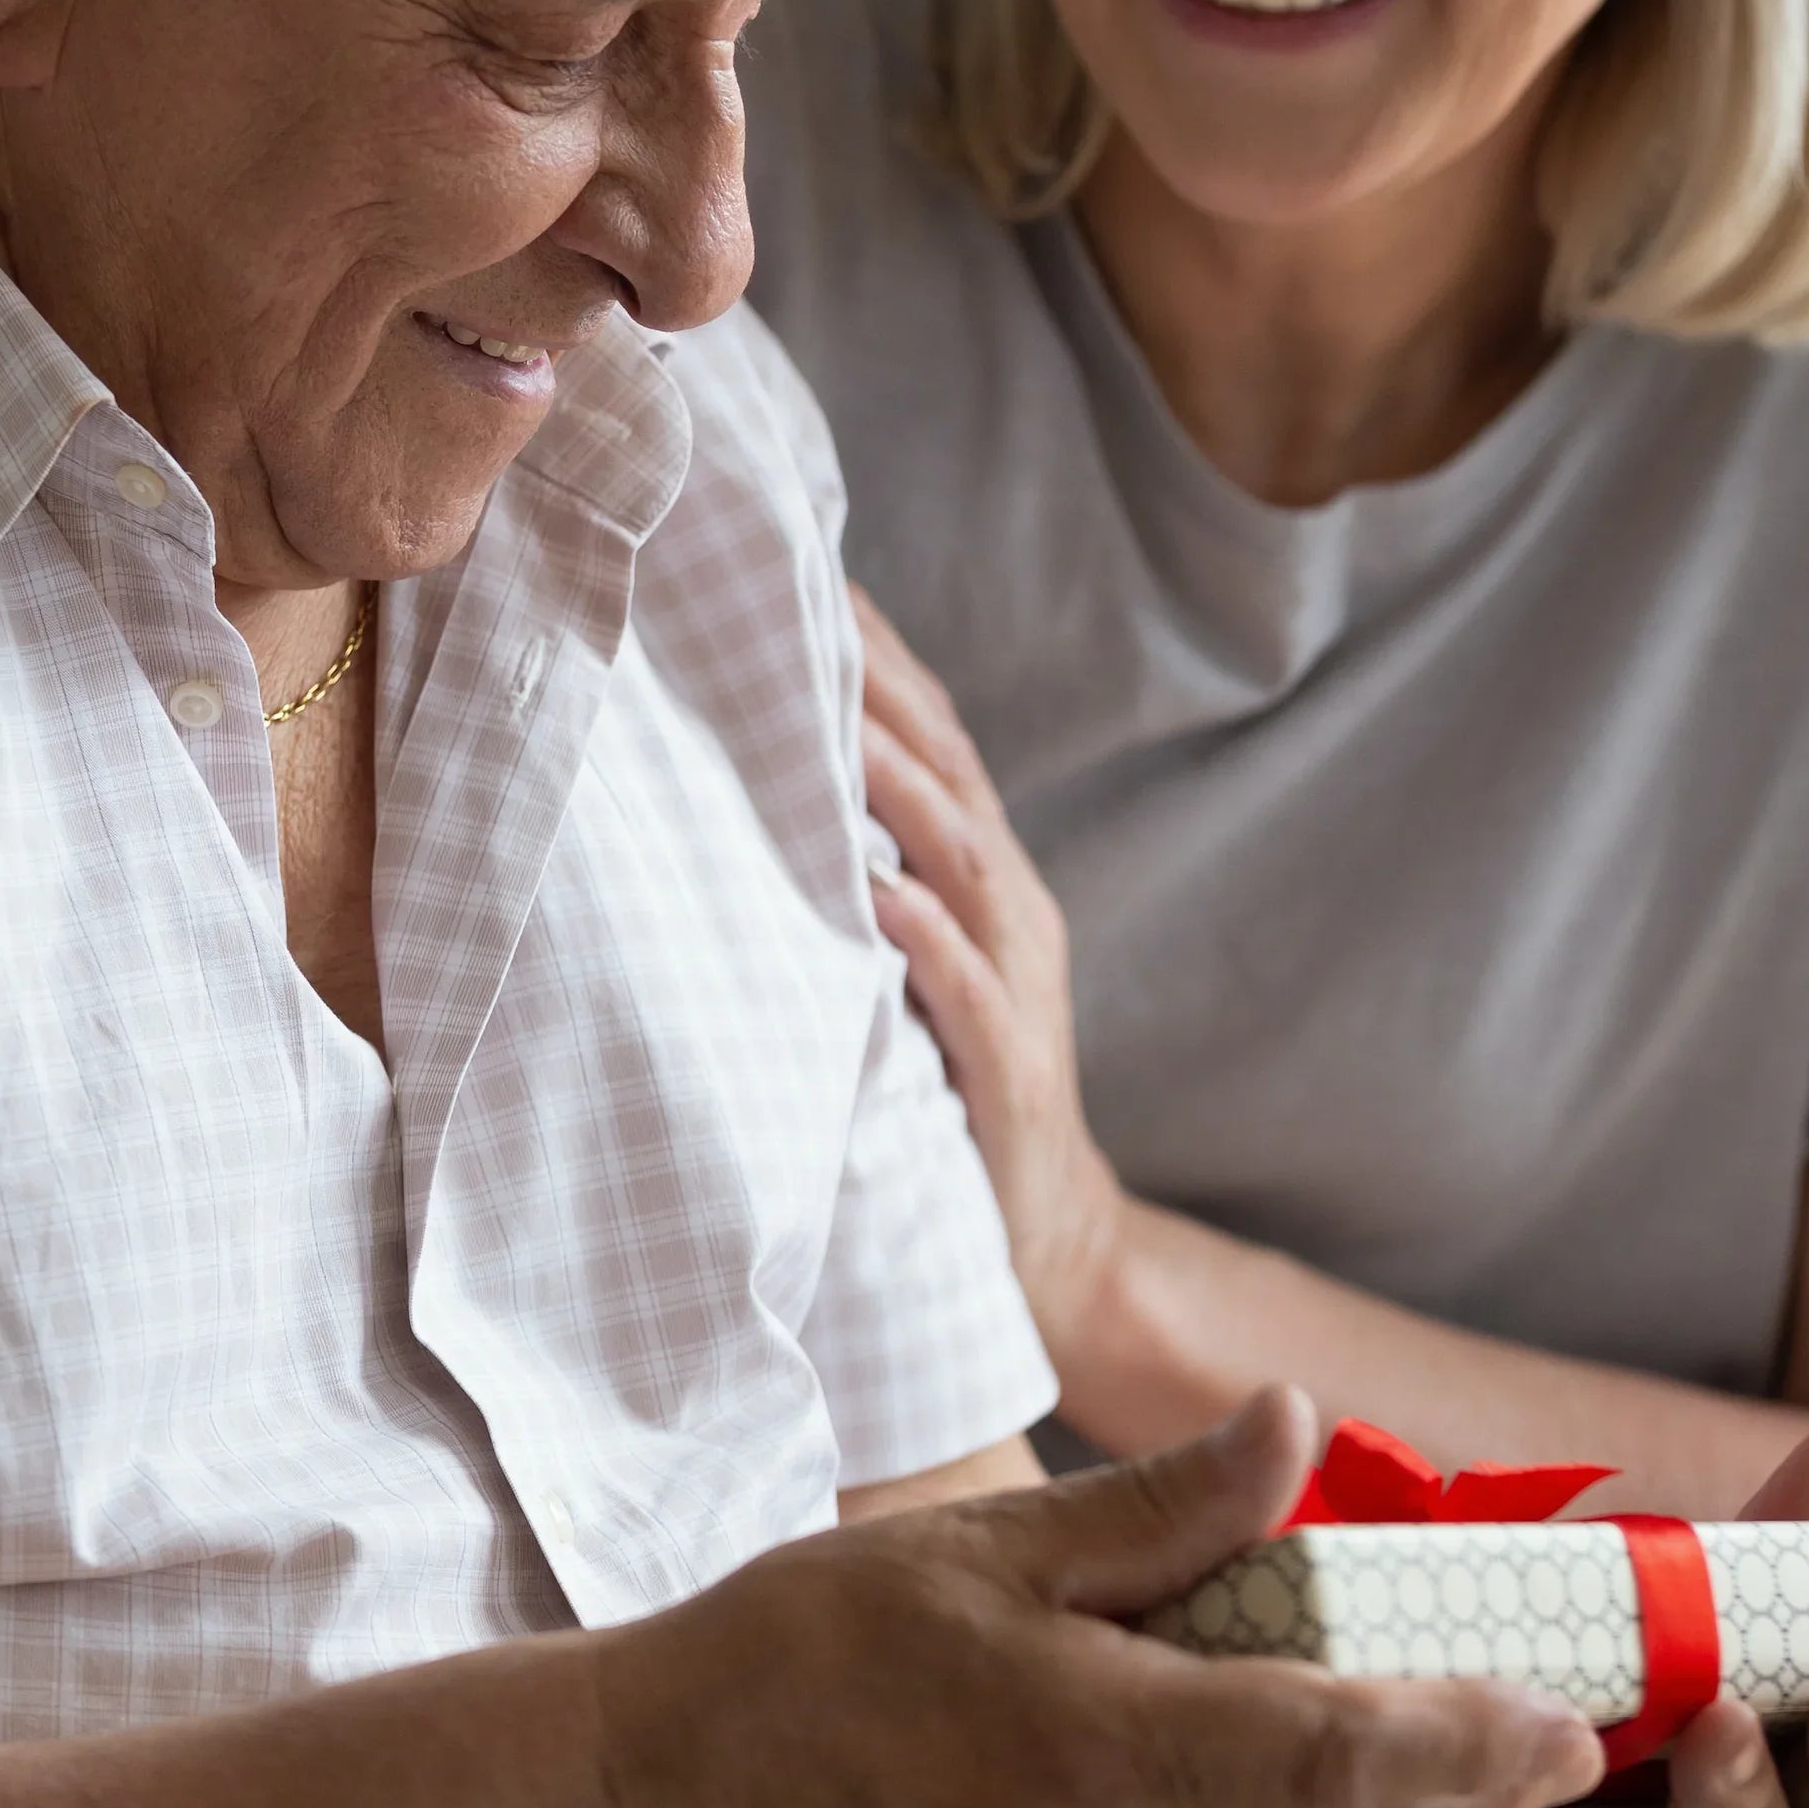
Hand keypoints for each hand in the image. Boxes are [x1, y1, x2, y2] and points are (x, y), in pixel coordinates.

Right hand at [600, 1388, 1608, 1807]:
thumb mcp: (977, 1553)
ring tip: (1492, 1782)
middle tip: (1565, 1738)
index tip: (1554, 1712)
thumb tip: (1293, 1425)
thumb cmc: (802, 1665)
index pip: (1336, 1753)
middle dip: (1472, 1794)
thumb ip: (1156, 1512)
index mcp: (1104, 1754)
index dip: (1464, 1738)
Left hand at [853, 587, 1130, 1353]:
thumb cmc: (954, 1085)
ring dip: (895, 787)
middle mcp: (1008, 906)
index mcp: (980, 870)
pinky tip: (876, 894)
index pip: (927, 735)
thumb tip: (760, 774)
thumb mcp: (906, 957)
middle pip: (946, 768)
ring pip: (960, 859)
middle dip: (875, 682)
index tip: (797, 562)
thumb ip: (859, 869)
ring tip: (824, 715)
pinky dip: (923, 937)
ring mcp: (1015, 985)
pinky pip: (967, 991)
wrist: (1048, 1245)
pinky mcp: (1006, 1071)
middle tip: (797, 594)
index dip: (871, 650)